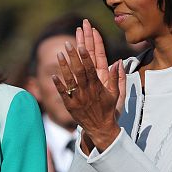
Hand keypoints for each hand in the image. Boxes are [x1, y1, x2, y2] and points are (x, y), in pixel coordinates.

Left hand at [53, 21, 121, 152]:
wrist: (100, 129)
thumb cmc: (108, 109)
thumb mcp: (116, 94)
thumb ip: (117, 78)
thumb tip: (119, 62)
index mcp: (98, 87)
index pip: (91, 68)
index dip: (86, 56)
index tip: (82, 45)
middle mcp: (87, 91)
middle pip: (79, 71)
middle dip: (73, 56)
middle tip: (68, 43)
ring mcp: (78, 98)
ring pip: (70, 80)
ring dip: (64, 67)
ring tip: (59, 54)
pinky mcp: (70, 106)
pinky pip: (63, 94)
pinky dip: (58, 85)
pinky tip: (53, 75)